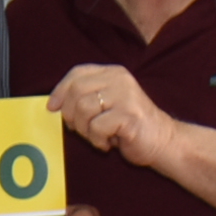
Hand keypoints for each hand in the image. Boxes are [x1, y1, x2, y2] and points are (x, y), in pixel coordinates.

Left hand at [51, 64, 175, 168]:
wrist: (163, 141)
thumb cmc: (128, 126)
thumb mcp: (106, 105)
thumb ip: (85, 98)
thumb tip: (54, 105)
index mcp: (112, 73)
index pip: (77, 73)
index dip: (60, 91)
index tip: (52, 108)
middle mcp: (119, 79)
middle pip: (76, 91)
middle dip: (71, 115)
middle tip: (81, 129)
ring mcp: (126, 95)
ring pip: (83, 109)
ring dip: (85, 130)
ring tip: (99, 136)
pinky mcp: (129, 114)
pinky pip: (97, 127)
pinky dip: (98, 140)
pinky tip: (109, 143)